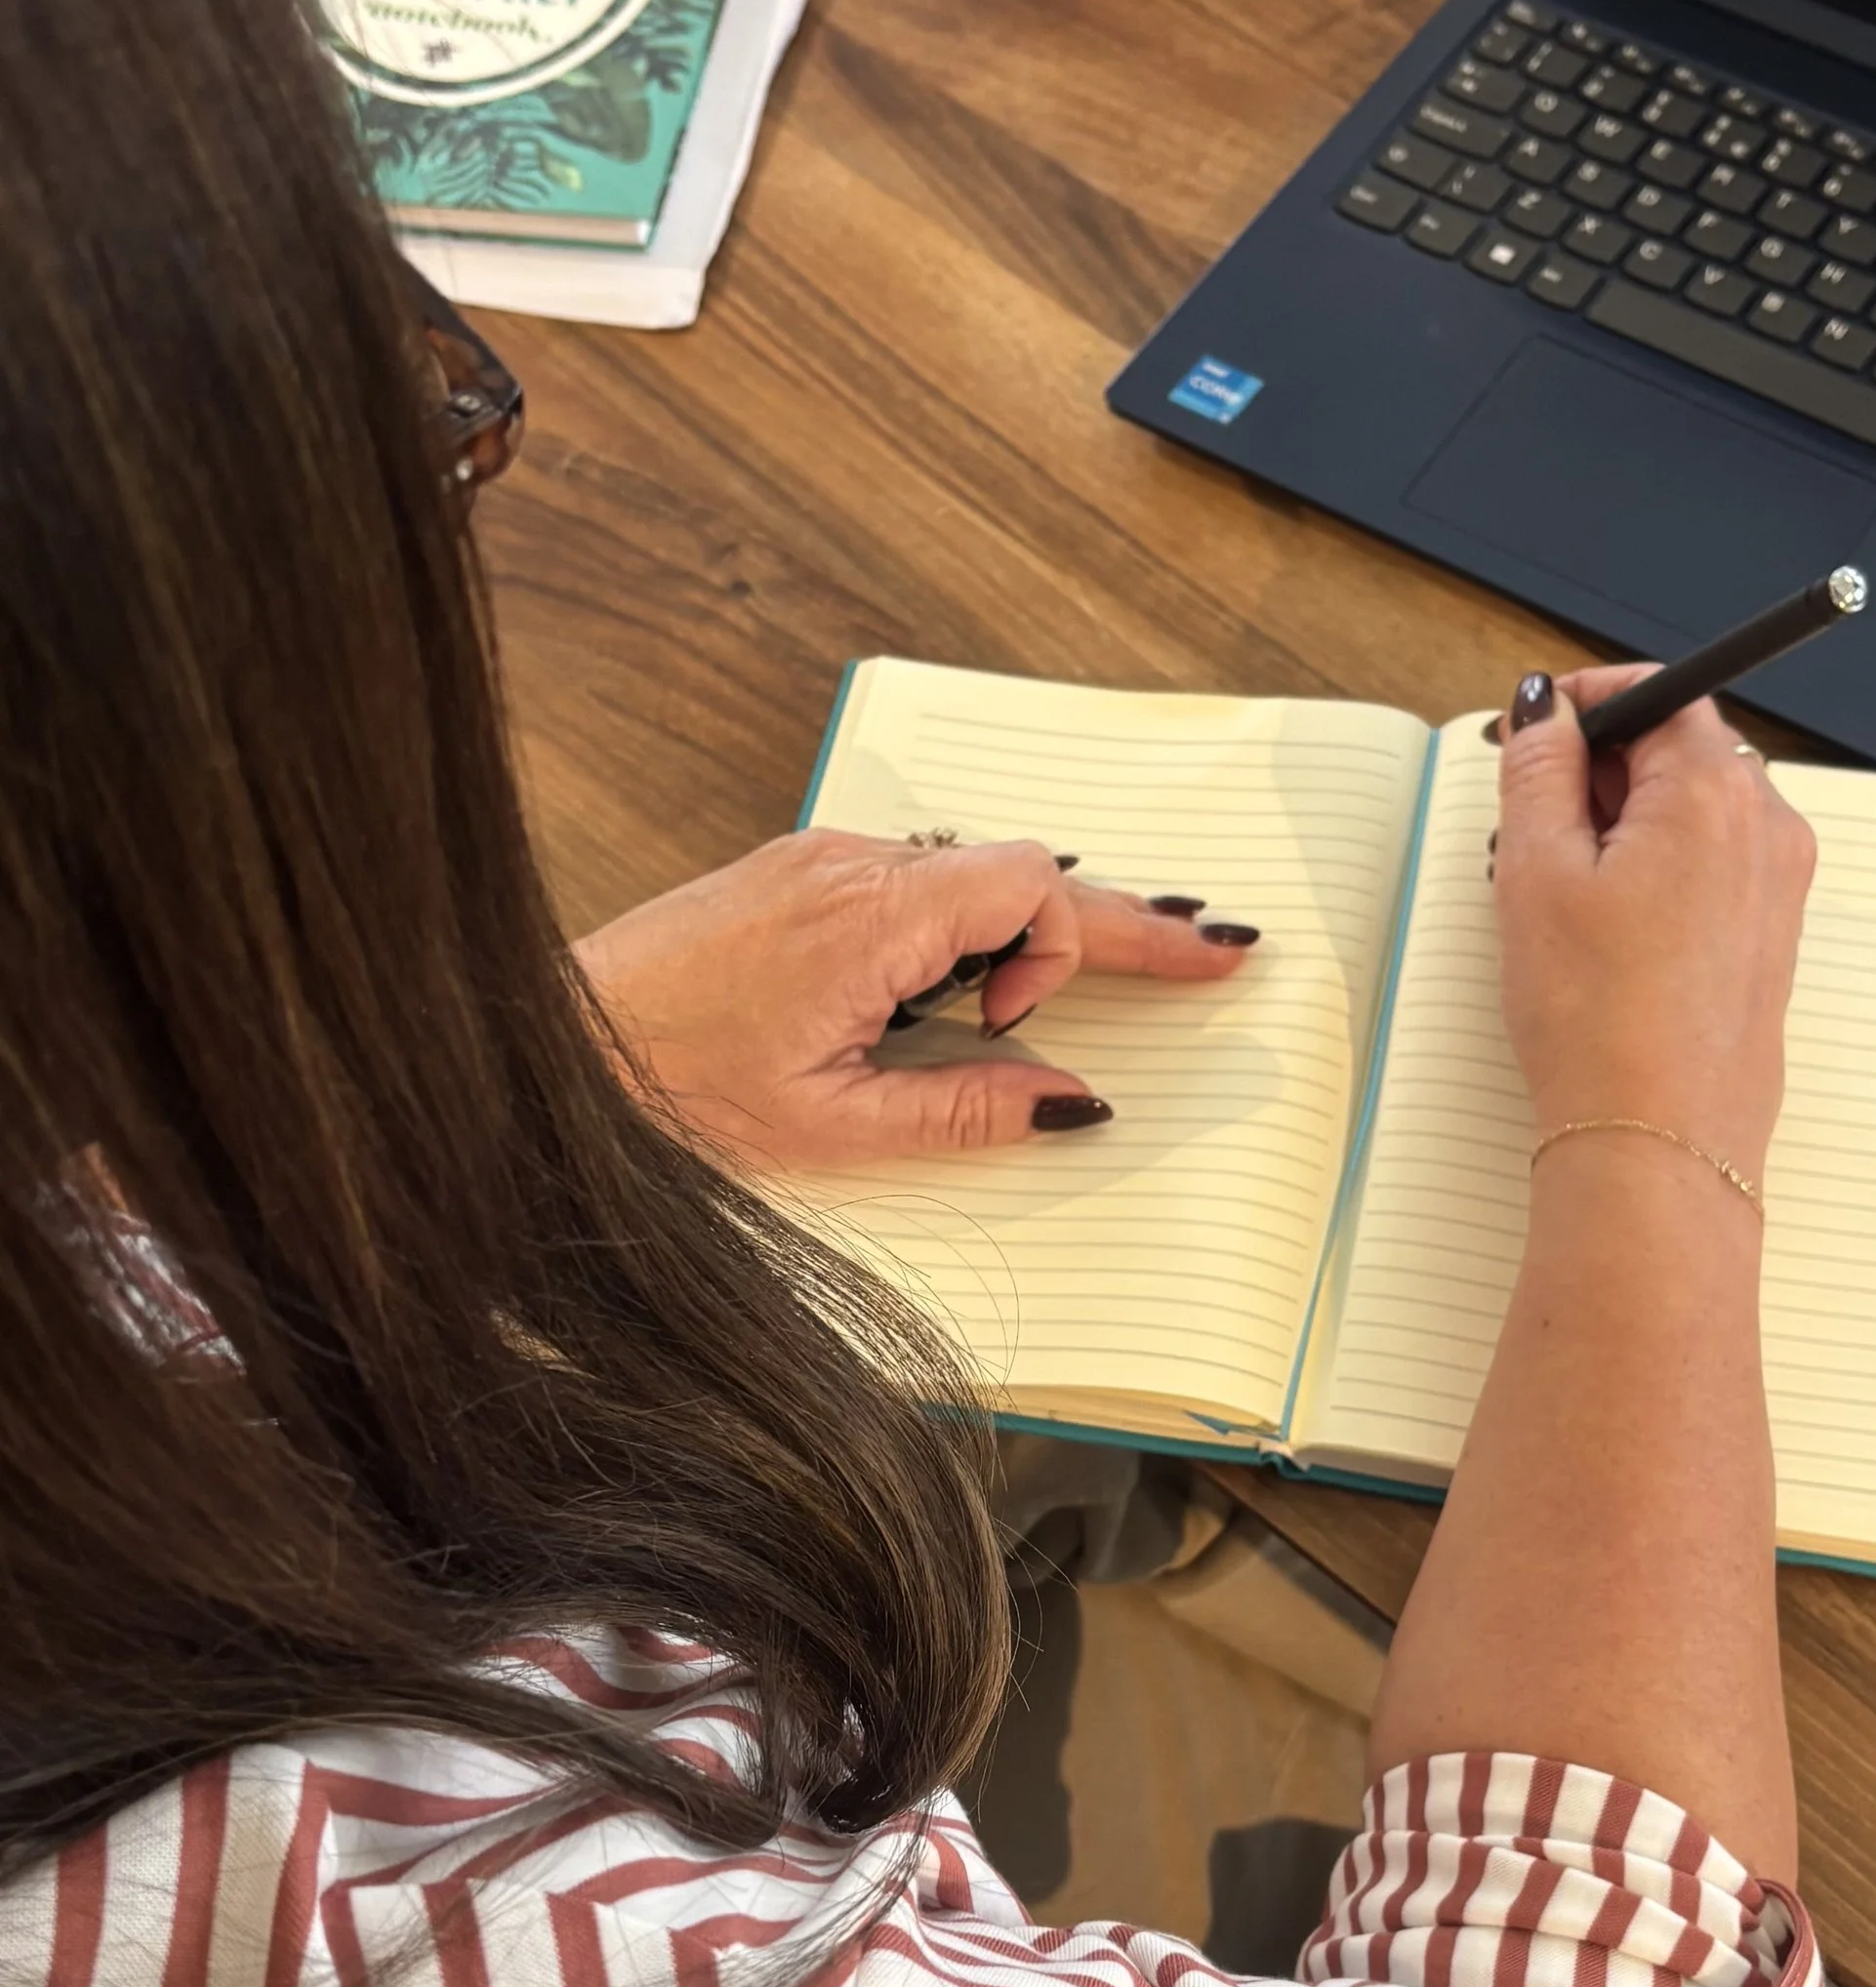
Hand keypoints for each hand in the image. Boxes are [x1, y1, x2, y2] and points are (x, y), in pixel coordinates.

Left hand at [575, 829, 1257, 1167]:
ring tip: (1112, 963)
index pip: (1032, 883)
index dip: (1068, 953)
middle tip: (1211, 948)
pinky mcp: (798, 871)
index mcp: (870, 919)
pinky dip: (975, 917)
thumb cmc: (670, 1089)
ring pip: (973, 867)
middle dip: (1120, 916)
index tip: (1040, 1030)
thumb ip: (967, 1110)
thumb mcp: (835, 1127)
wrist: (552, 1044)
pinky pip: (921, 876)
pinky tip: (988, 970)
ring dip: (1038, 920)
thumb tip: (1075, 1104)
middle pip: (1023, 866)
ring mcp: (823, 859)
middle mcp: (853, 866)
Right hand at [1492, 669, 1814, 1186]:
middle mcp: (1766, 828)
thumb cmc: (1600, 1021)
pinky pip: (1710, 869)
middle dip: (1601, 769)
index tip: (1537, 727)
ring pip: (1691, 813)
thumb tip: (1546, 710)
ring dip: (1623, 825)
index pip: (1663, 691)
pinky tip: (1600, 934)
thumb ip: (1540, 769)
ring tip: (1556, 894)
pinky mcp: (1769, 939)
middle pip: (1680, 750)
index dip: (1590, 700)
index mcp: (1715, 792)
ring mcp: (1777, 888)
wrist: (1658, 1144)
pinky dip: (1654, 873)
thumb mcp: (1538, 872)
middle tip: (1528, 825)